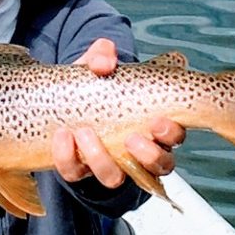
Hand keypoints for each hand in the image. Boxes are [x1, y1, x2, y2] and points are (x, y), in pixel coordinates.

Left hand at [54, 38, 184, 187]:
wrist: (59, 104)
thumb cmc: (91, 87)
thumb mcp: (97, 67)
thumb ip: (102, 56)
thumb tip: (104, 63)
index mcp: (150, 124)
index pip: (174, 136)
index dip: (171, 133)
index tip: (157, 122)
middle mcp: (135, 151)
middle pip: (159, 165)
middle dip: (149, 155)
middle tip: (132, 138)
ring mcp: (107, 163)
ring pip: (115, 178)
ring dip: (102, 159)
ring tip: (85, 132)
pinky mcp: (78, 170)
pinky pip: (75, 173)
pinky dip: (67, 156)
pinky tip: (62, 135)